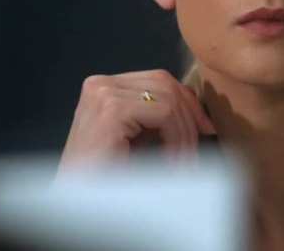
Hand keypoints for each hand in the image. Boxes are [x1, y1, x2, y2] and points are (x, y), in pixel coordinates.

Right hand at [58, 69, 216, 172]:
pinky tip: (173, 163)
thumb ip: (155, 118)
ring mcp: (103, 94)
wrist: (78, 203)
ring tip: (184, 164)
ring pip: (169, 100)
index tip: (205, 130)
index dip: (187, 103)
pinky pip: (165, 114)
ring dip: (185, 134)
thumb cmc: (104, 176)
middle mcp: (100, 84)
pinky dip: (177, 140)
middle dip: (191, 115)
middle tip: (202, 146)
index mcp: (103, 87)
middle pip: (165, 83)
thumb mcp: (135, 138)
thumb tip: (196, 111)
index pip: (158, 80)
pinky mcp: (111, 109)